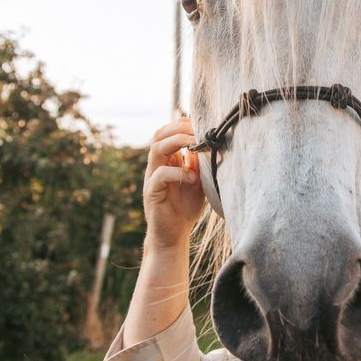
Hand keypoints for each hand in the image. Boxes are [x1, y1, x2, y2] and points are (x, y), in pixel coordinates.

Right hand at [143, 117, 205, 250]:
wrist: (174, 236)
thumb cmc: (186, 208)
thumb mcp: (198, 181)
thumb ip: (199, 163)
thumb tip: (209, 142)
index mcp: (167, 160)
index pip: (167, 132)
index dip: (182, 124)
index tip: (202, 124)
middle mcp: (156, 166)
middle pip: (159, 135)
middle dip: (179, 128)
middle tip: (198, 131)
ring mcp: (152, 178)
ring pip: (156, 149)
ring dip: (177, 142)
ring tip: (196, 144)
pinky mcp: (151, 193)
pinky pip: (159, 175)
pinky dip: (177, 173)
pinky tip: (192, 179)